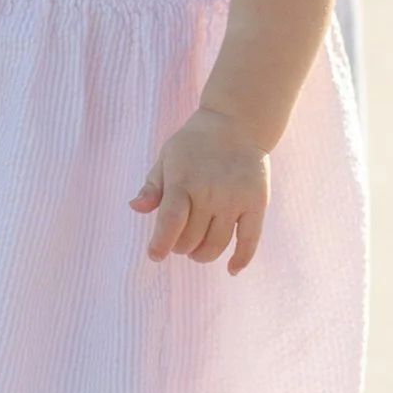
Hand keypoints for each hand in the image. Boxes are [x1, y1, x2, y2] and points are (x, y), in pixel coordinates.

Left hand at [130, 107, 271, 272]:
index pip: (171, 221)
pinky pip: (250, 240)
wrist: (236, 123)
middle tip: (179, 242)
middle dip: (180, 247)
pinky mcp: (256, 203)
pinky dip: (241, 259)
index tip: (155, 255)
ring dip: (203, 254)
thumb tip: (136, 208)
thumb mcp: (167, 158)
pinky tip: (231, 269)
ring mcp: (235, 199)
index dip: (161, 243)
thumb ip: (153, 186)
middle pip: (191, 239)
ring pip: (216, 244)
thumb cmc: (194, 144)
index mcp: (183, 181)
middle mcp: (210, 193)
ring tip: (197, 250)